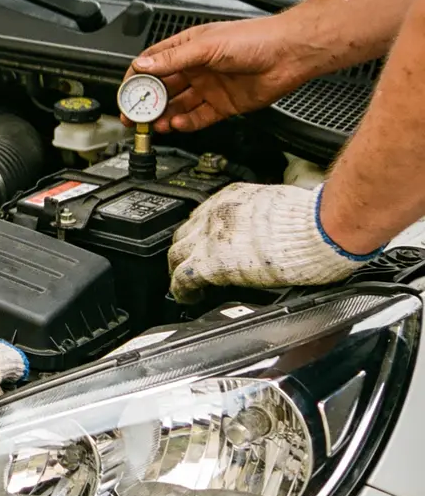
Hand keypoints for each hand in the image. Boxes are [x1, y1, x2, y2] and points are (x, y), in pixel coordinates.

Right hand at [123, 16, 313, 132]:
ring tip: (154, 125)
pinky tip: (178, 124)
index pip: (152, 64)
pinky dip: (186, 123)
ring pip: (178, 106)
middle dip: (146, 103)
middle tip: (135, 116)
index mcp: (187, 48)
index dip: (137, 79)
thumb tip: (143, 66)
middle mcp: (195, 68)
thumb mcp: (206, 46)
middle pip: (162, 89)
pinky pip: (198, 118)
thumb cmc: (254, 38)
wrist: (289, 54)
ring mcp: (209, 87)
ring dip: (164, 116)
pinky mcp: (223, 105)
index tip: (127, 93)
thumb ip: (173, 59)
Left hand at [169, 183, 381, 302]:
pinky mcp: (211, 262)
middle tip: (189, 263)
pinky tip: (187, 298)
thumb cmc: (314, 219)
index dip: (201, 231)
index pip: (205, 214)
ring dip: (178, 269)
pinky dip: (181, 289)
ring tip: (185, 284)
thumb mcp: (281, 206)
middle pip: (185, 232)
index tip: (204, 242)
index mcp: (234, 197)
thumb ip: (267, 216)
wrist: (319, 227)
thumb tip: (274, 229)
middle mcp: (215, 213)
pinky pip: (183, 278)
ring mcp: (209, 237)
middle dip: (185, 248)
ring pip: (177, 253)